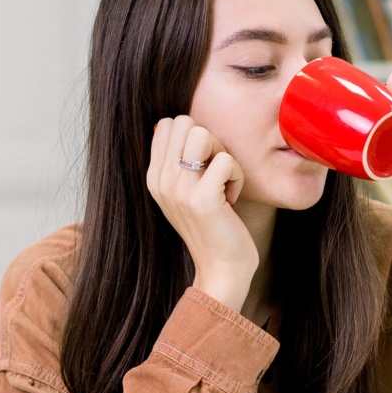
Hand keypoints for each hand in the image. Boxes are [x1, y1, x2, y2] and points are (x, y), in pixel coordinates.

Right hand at [147, 116, 257, 310]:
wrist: (221, 269)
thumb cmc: (213, 228)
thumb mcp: (186, 193)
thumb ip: (178, 162)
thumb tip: (177, 125)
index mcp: (154, 177)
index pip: (167, 124)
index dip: (194, 137)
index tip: (204, 167)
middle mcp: (161, 181)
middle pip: (184, 122)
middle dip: (209, 141)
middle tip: (215, 173)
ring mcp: (179, 190)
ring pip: (202, 134)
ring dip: (223, 155)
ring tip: (223, 184)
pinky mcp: (202, 199)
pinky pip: (226, 160)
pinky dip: (237, 176)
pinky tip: (231, 200)